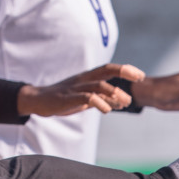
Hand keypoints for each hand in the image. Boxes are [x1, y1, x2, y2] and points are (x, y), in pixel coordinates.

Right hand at [18, 63, 144, 117]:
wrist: (38, 100)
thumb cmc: (63, 98)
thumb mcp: (85, 98)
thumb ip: (102, 98)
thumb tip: (120, 102)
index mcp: (87, 77)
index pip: (109, 68)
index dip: (125, 69)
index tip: (140, 75)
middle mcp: (83, 79)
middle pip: (106, 70)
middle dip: (124, 72)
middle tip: (140, 78)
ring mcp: (76, 87)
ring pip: (99, 85)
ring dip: (114, 93)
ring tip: (125, 102)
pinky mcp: (69, 98)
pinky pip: (87, 98)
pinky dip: (99, 103)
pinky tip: (106, 110)